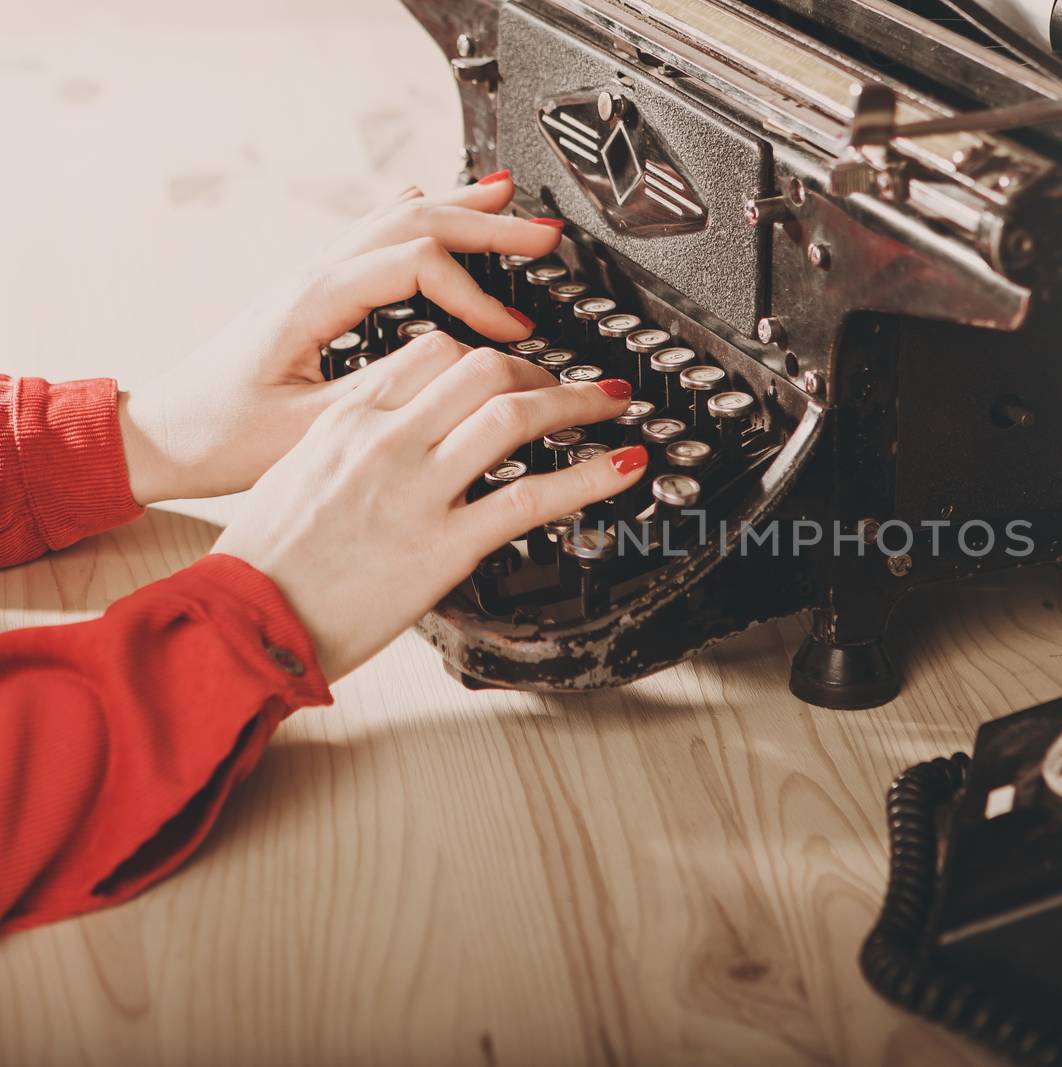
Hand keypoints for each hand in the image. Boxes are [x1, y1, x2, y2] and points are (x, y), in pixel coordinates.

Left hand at [118, 174, 563, 502]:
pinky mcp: (313, 294)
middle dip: (488, 226)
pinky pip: (374, 235)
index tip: (513, 334)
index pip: (416, 266)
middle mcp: (313, 277)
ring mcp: (313, 279)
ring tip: (508, 199)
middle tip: (544, 235)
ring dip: (459, 209)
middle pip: (414, 222)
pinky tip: (434, 204)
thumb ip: (383, 393)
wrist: (161, 437)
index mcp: (313, 301)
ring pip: (395, 219)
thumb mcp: (310, 427)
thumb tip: (454, 369)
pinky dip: (418, 216)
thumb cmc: (220, 438)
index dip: (476, 296)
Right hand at [213, 337, 643, 680]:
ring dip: (577, 401)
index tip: (515, 365)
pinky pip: (531, 498)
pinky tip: (625, 464)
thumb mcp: (297, 473)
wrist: (242, 622)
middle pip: (482, 368)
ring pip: (512, 416)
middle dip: (540, 369)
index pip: (433, 350)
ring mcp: (415, 492)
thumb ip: (355, 442)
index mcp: (347, 419)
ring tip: (612, 404)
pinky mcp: (442, 547)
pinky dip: (590, 476)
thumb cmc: (264, 559)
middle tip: (574, 383)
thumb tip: (403, 431)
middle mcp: (385, 441)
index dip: (487, 351)